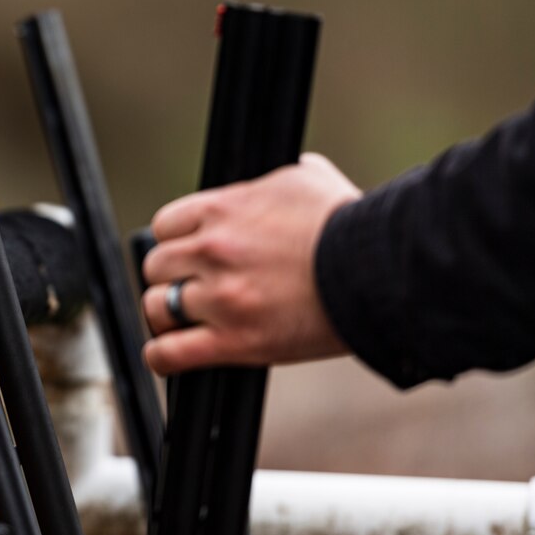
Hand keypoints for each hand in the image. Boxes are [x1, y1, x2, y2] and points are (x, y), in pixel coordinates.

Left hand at [141, 153, 360, 374]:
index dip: (176, 243)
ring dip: (167, 315)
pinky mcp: (234, 341)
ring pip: (158, 308)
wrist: (379, 270)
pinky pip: (170, 353)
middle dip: (171, 277)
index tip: (186, 254)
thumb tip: (270, 182)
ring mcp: (220, 298)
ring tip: (182, 321)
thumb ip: (270, 183)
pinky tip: (165, 355)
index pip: (165, 226)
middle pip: (156, 267)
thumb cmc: (349, 224)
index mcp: (222, 210)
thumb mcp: (306, 178)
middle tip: (189, 287)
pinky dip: (161, 356)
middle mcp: (213, 251)